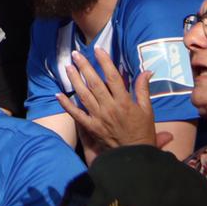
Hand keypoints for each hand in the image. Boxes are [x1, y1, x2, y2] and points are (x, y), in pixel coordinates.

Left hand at [56, 47, 162, 164]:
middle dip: (85, 67)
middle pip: (95, 83)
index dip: (105, 62)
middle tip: (76, 55)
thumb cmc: (142, 131)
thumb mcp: (147, 110)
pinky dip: (66, 105)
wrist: (134, 156)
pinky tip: (58, 95)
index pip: (113, 77)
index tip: (98, 49)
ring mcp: (98, 118)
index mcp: (125, 102)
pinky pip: (76, 115)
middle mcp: (110, 108)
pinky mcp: (91, 127)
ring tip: (68, 68)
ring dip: (75, 81)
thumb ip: (143, 89)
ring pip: (84, 96)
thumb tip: (147, 71)